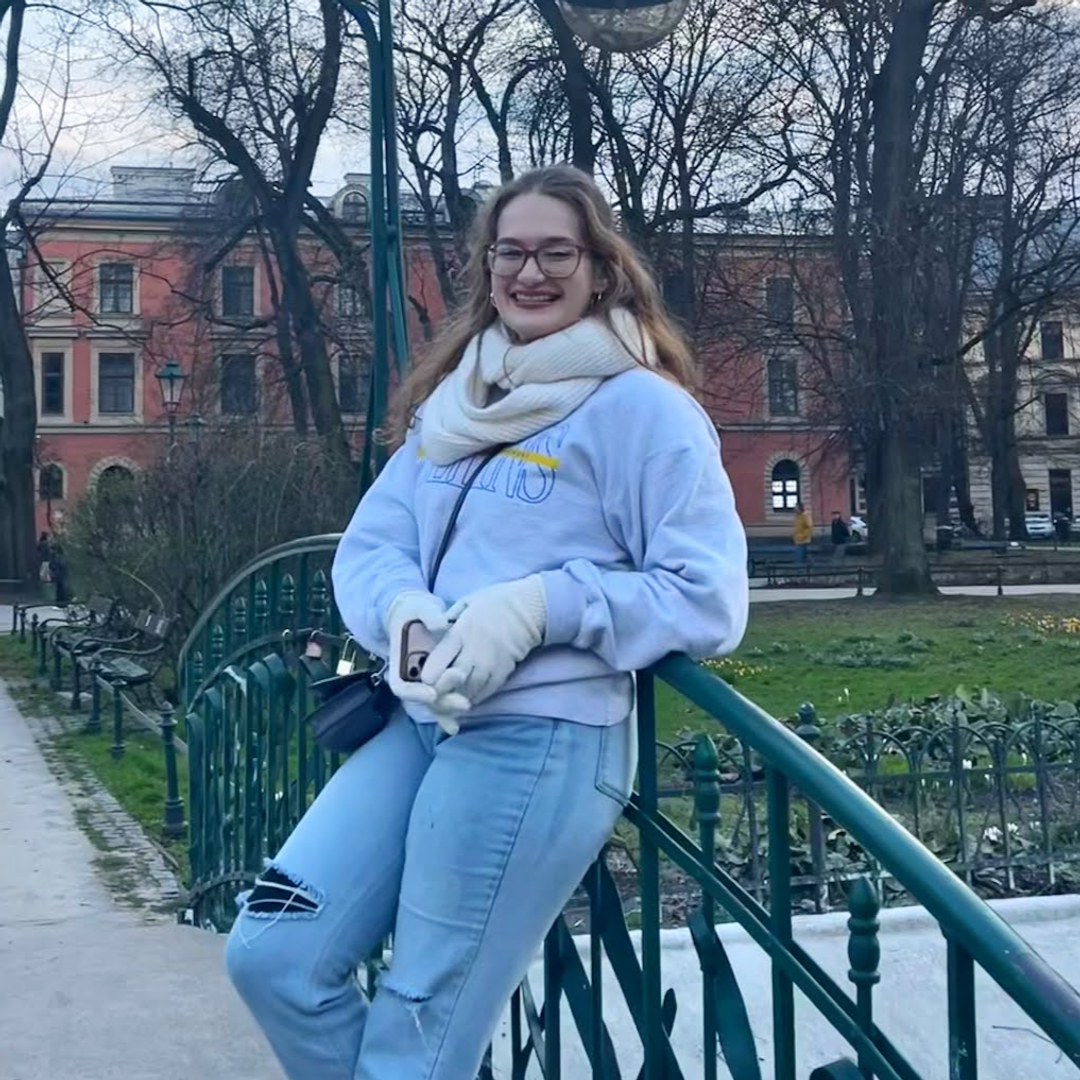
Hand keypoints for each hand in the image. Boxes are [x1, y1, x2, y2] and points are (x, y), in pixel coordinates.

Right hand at [385, 591, 469, 731]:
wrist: (420, 614)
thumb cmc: (417, 610)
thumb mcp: (421, 608)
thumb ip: (430, 616)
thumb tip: (441, 625)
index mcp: (399, 661)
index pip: (401, 686)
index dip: (415, 693)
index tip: (432, 693)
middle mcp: (410, 676)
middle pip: (422, 699)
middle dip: (442, 702)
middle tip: (463, 703)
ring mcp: (424, 680)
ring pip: (434, 702)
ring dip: (450, 708)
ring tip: (468, 707)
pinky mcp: (438, 679)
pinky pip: (444, 695)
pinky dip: (454, 704)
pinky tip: (470, 708)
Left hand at [421, 576, 545, 706]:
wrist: (529, 608)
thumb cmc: (495, 601)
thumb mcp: (467, 602)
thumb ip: (449, 618)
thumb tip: (434, 628)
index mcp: (461, 633)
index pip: (438, 661)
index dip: (428, 674)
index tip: (424, 677)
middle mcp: (474, 652)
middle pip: (450, 682)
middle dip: (439, 690)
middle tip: (433, 693)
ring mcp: (490, 665)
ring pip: (466, 692)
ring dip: (454, 697)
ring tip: (447, 697)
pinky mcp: (503, 672)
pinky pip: (484, 693)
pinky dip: (472, 697)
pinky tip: (466, 696)